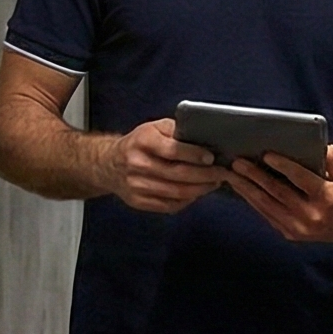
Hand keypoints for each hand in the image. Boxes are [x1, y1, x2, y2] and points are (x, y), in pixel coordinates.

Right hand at [102, 118, 223, 213]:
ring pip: (176, 193)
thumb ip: (177, 131)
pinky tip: (197, 192)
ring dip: (201, 189)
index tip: (212, 157)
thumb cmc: (140, 143)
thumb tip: (205, 138)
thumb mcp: (155, 128)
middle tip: (222, 173)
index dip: (194, 154)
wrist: (110, 164)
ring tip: (214, 183)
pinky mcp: (139, 201)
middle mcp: (137, 164)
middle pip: (178, 175)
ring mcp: (137, 185)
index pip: (172, 150)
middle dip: (205, 175)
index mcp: (142, 141)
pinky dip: (188, 200)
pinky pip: (169, 205)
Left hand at [225, 144, 332, 243]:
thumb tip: (321, 148)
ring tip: (232, 175)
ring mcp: (298, 228)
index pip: (301, 179)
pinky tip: (242, 189)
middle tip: (238, 163)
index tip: (266, 155)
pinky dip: (252, 201)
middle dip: (255, 176)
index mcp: (327, 199)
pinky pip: (266, 214)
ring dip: (247, 189)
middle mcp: (311, 216)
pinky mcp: (289, 234)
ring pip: (267, 205)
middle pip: (277, 192)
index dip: (283, 166)